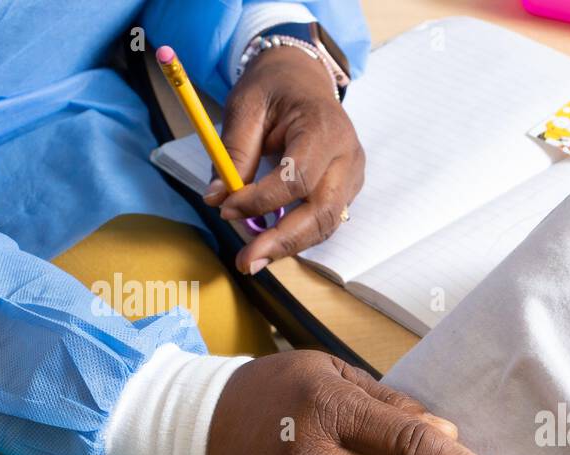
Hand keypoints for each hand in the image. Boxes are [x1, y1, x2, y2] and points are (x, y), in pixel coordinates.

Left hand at [205, 45, 363, 273]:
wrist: (304, 79)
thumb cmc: (275, 88)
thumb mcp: (244, 106)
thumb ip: (233, 152)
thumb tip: (216, 198)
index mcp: (324, 128)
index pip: (297, 178)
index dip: (261, 200)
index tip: (226, 209)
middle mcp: (348, 156)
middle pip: (322, 212)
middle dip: (283, 241)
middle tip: (247, 261)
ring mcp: (353, 175)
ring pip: (327, 224)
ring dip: (290, 246)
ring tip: (254, 258)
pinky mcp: (349, 189)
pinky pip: (326, 221)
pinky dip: (298, 235)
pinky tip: (271, 243)